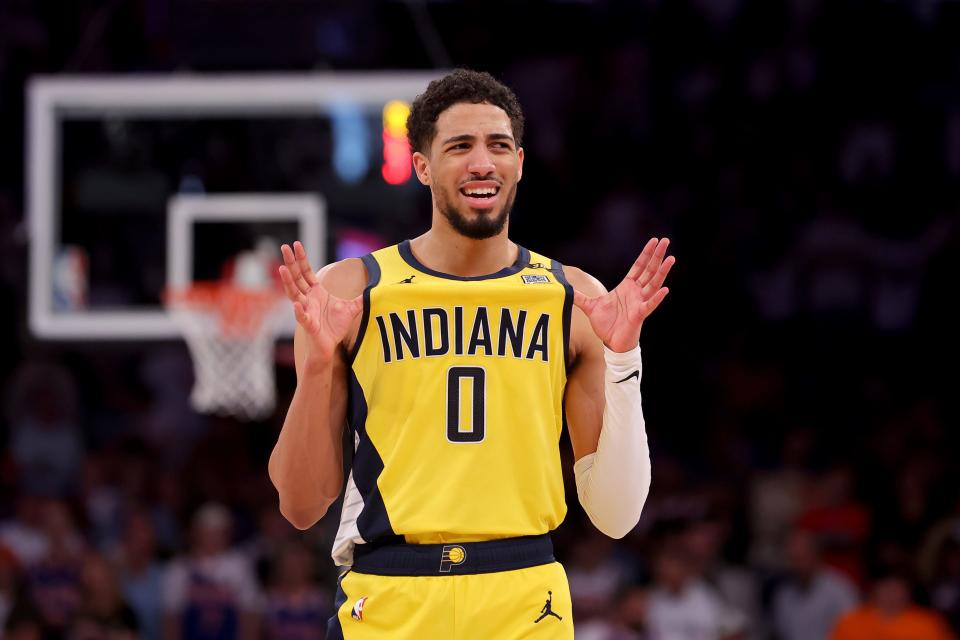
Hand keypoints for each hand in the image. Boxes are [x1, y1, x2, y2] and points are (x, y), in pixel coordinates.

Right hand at [279, 241, 361, 357]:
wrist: (329, 347)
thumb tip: (371, 287)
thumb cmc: (335, 327)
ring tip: (282, 269)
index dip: (302, 259)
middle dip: (291, 263)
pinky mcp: (308, 325)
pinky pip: (302, 317)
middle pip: (297, 278)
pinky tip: (295, 305)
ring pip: (294, 294)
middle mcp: (307, 299)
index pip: (306, 272)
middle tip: (284, 247)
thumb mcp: (351, 309)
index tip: (296, 244)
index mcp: (316, 292)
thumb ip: (359, 298)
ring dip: (288, 282)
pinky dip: (299, 311)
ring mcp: (306, 311)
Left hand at [573, 237, 674, 351]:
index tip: (654, 240)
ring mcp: (639, 302)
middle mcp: (635, 292)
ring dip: (662, 272)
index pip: (638, 266)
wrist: (611, 343)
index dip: (645, 253)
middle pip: (649, 270)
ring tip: (671, 259)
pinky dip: (657, 298)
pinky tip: (665, 289)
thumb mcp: (590, 307)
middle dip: (657, 255)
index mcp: (626, 286)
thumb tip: (567, 289)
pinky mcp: (639, 315)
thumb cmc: (606, 325)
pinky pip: (650, 305)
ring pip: (653, 284)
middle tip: (665, 241)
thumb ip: (580, 297)